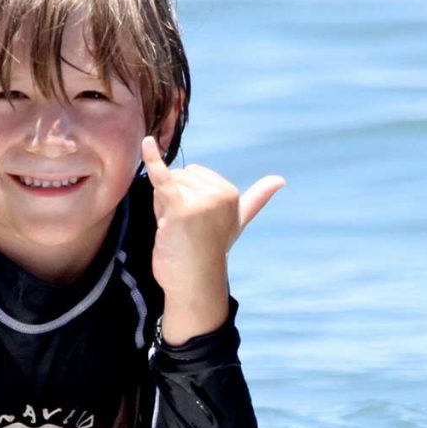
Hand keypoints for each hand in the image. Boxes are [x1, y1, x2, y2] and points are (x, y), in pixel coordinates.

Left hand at [140, 135, 283, 344]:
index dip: (185, 197)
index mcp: (231, 192)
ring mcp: (201, 200)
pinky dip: (152, 159)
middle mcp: (220, 193)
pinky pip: (162, 178)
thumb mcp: (236, 222)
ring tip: (175, 231)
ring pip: (165, 184)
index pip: (191, 175)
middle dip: (172, 200)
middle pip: (177, 177)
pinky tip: (146, 142)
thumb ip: (256, 200)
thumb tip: (280, 180)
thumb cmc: (210, 253)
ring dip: (161, 207)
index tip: (195, 224)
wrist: (194, 285)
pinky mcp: (181, 207)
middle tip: (182, 229)